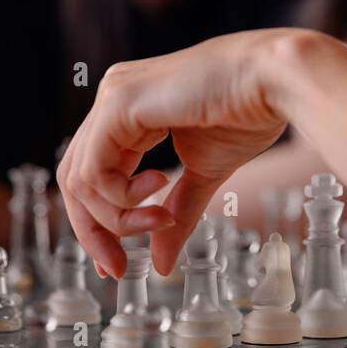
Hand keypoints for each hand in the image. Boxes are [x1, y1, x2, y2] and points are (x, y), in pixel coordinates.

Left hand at [58, 29, 296, 276]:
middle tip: (119, 266)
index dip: (99, 223)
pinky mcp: (119, 103)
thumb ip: (177, 212)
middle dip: (95, 230)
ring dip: (118, 217)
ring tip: (161, 220)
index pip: (92, 173)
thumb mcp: (204, 173)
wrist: (271, 81)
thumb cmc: (248, 112)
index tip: (119, 263)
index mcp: (129, 111)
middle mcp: (114, 99)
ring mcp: (113, 97)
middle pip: (75, 179)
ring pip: (80, 178)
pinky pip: (93, 168)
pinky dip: (120, 197)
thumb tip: (161, 263)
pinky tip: (159, 190)